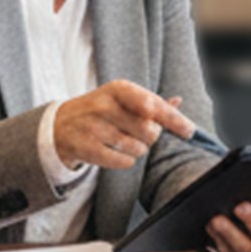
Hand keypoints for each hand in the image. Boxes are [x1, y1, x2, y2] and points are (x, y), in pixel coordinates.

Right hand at [50, 79, 196, 170]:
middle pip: (149, 130)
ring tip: (123, 141)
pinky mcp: (87, 148)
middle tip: (138, 133)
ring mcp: (94, 126)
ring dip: (138, 149)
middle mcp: (105, 105)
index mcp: (119, 89)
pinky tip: (116, 152)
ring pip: (138, 148)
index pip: (153, 105)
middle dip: (150, 136)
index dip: (174, 119)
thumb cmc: (101, 110)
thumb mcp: (123, 99)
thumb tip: (178, 101)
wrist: (61, 124)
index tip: (189, 131)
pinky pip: (124, 162)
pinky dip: (126, 161)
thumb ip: (151, 101)